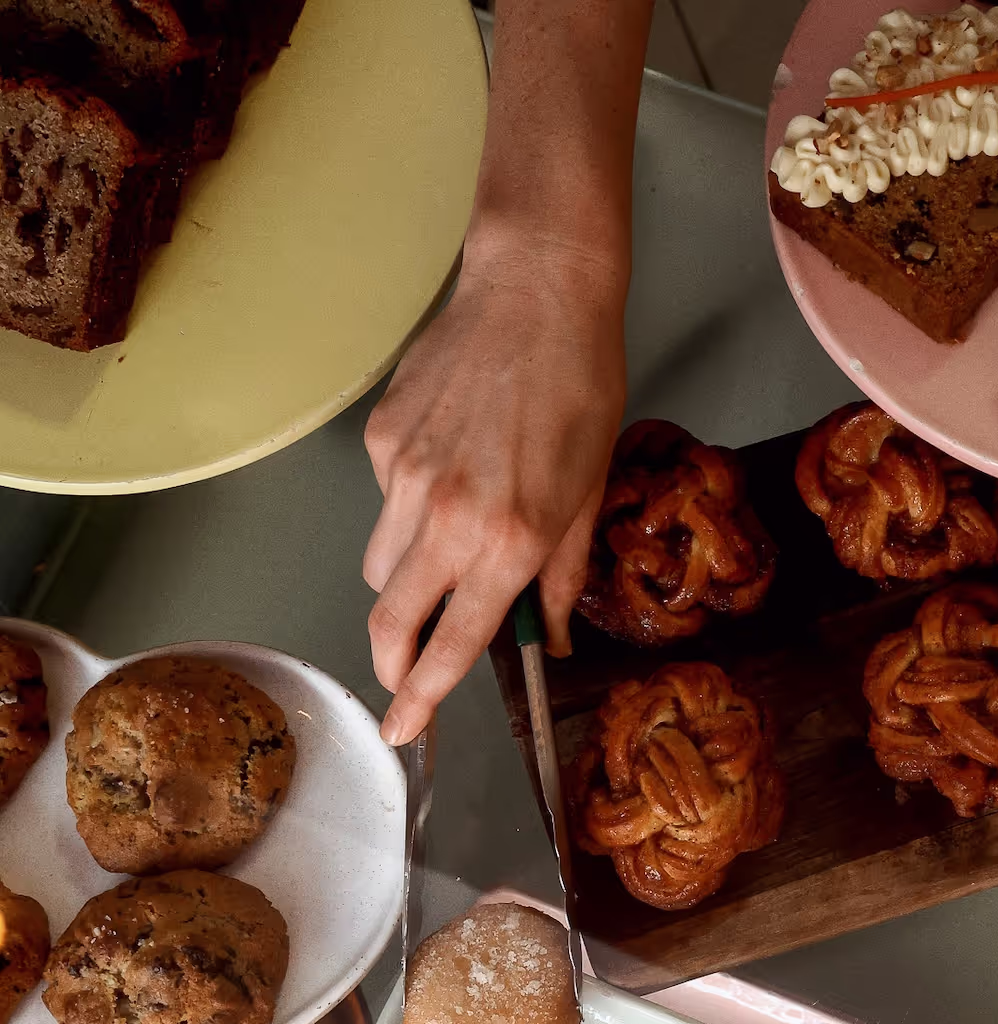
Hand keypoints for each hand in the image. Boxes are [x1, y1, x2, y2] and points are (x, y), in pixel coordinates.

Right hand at [363, 224, 626, 744]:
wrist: (537, 290)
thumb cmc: (579, 387)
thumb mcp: (588, 495)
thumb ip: (561, 578)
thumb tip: (549, 639)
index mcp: (508, 542)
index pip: (450, 646)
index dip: (422, 698)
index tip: (403, 730)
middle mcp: (446, 518)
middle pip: (390, 620)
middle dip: (392, 659)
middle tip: (404, 670)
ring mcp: (404, 477)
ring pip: (383, 564)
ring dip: (407, 579)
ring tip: (451, 539)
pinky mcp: (381, 441)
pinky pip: (383, 503)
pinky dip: (408, 507)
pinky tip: (449, 464)